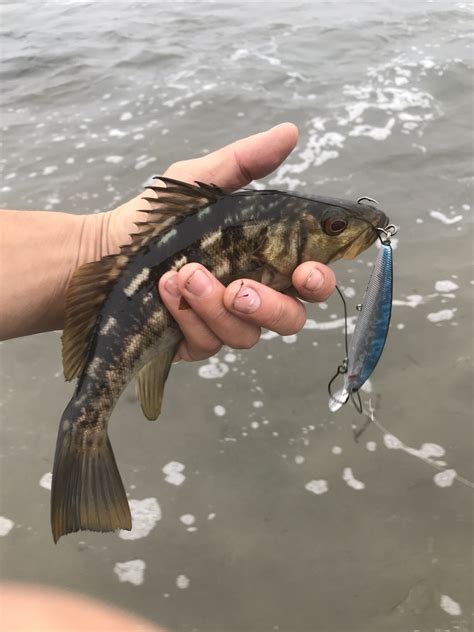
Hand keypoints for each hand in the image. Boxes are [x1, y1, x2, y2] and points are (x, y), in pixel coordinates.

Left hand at [107, 123, 334, 360]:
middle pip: (289, 320)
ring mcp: (223, 323)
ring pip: (245, 336)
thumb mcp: (200, 182)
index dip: (316, 281)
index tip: (304, 272)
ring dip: (216, 307)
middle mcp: (251, 297)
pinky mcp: (195, 342)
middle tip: (239, 289)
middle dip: (269, 308)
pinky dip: (188, 316)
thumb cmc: (159, 217)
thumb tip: (289, 132)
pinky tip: (166, 290)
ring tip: (184, 274)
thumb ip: (245, 162)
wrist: (105, 248)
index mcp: (264, 261)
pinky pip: (207, 343)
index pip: (308, 280)